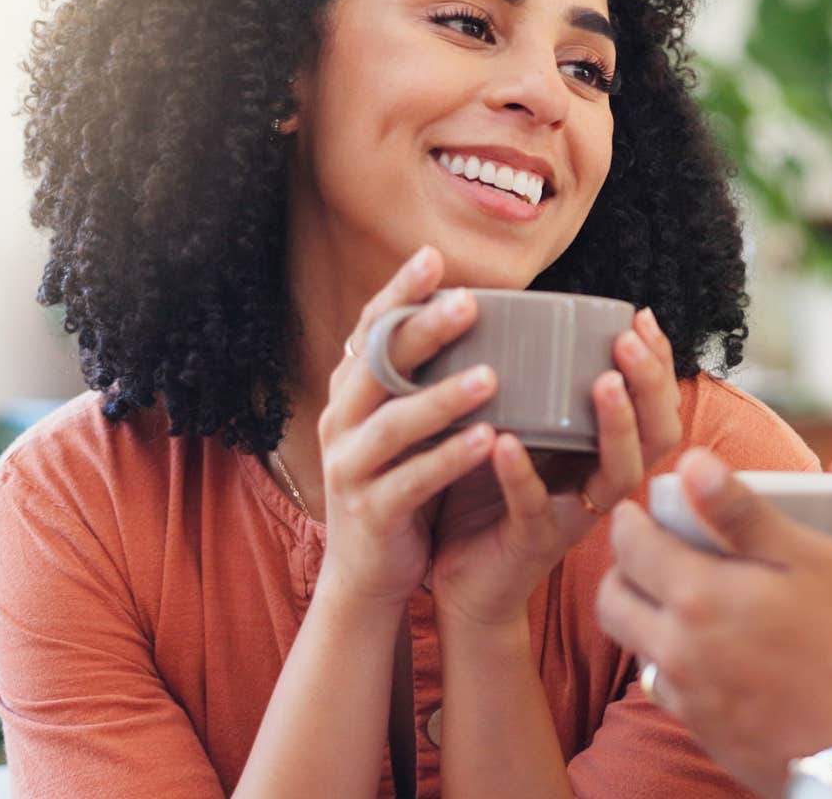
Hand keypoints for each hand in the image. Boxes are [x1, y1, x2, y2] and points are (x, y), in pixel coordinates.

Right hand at [312, 247, 500, 609]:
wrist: (366, 575)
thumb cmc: (399, 483)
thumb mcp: (404, 424)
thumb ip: (421, 377)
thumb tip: (470, 311)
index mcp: (350, 394)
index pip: (370, 331)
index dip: (398, 293)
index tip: (432, 256)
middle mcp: (340, 422)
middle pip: (378, 366)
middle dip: (422, 331)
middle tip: (469, 304)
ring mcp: (350, 468)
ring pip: (394, 424)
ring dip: (442, 398)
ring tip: (491, 377)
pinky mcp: (371, 512)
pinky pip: (412, 480)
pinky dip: (449, 458)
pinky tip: (489, 441)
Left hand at [428, 307, 681, 628]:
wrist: (463, 580)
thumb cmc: (490, 496)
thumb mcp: (520, 431)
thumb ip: (533, 389)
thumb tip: (521, 313)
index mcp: (605, 453)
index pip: (656, 405)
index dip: (659, 364)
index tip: (643, 318)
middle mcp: (603, 483)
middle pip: (658, 436)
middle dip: (650, 384)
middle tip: (628, 342)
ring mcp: (574, 514)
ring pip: (619, 473)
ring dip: (615, 424)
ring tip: (602, 382)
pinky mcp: (534, 541)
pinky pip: (535, 505)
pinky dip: (522, 473)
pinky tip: (506, 440)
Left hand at [596, 449, 831, 796]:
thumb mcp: (811, 559)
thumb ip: (743, 512)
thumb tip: (691, 462)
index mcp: (696, 597)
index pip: (628, 546)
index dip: (631, 520)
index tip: (643, 510)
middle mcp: (675, 649)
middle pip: (612, 599)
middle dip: (623, 568)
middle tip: (653, 551)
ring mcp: (685, 695)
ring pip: (635, 644)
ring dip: (645, 615)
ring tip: (686, 597)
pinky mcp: (701, 729)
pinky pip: (664, 686)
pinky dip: (672, 659)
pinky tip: (712, 649)